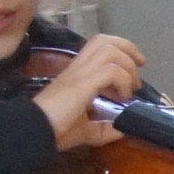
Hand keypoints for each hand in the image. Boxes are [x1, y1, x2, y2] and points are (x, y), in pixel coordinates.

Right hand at [28, 32, 143, 148]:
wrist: (34, 132)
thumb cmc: (55, 130)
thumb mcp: (85, 131)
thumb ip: (102, 129)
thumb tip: (121, 130)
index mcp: (77, 74)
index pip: (99, 46)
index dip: (121, 52)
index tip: (133, 72)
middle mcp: (78, 68)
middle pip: (105, 40)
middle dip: (128, 49)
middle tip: (139, 67)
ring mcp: (79, 73)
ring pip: (109, 49)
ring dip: (127, 65)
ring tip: (129, 87)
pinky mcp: (82, 83)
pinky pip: (110, 70)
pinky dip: (122, 80)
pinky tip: (122, 97)